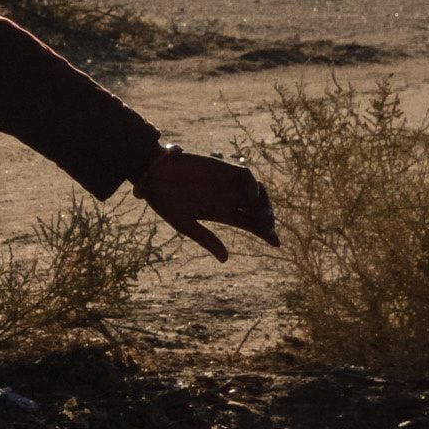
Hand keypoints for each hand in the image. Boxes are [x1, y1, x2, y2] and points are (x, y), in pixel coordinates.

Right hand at [130, 145, 277, 264]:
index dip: (266, 233)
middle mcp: (229, 198)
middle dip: (267, 220)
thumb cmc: (163, 199)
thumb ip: (205, 238)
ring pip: (258, 193)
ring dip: (264, 203)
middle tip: (267, 228)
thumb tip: (225, 259)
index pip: (251, 224)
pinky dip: (252, 185)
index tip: (276, 243)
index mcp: (221, 213)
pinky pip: (246, 175)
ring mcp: (228, 183)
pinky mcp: (223, 168)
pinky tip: (251, 195)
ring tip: (261, 214)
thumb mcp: (183, 223)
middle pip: (259, 210)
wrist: (151, 173)